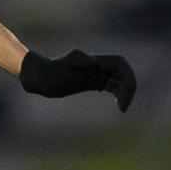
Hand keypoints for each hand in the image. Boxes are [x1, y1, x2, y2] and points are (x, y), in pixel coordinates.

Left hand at [19, 49, 136, 111]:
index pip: (121, 64)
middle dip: (129, 88)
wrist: (41, 77)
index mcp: (96, 60)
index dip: (127, 77)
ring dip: (125, 93)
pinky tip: (119, 106)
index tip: (122, 96)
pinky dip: (119, 95)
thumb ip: (78, 60)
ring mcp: (97, 74)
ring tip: (122, 109)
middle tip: (123, 108)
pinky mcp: (93, 82)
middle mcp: (99, 66)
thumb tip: (95, 63)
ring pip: (120, 81)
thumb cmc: (52, 71)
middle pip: (124, 73)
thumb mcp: (65, 65)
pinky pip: (113, 87)